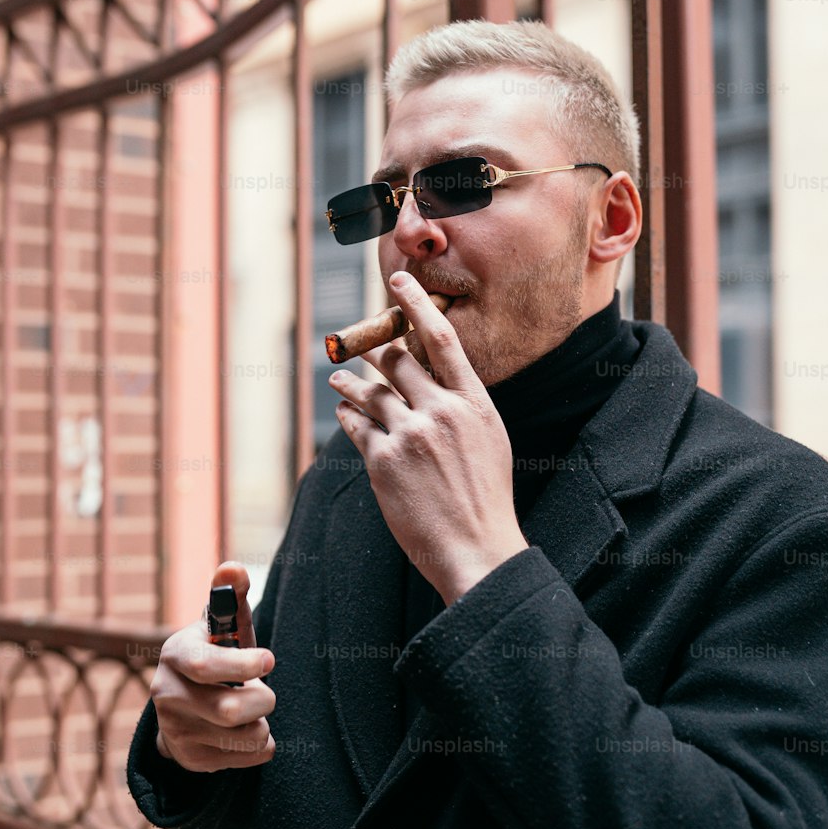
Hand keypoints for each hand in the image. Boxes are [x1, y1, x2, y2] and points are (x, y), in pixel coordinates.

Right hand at [151, 562, 276, 771]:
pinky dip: (261, 745)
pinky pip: (251, 758)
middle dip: (263, 700)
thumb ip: (229, 596)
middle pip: (232, 710)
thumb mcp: (221, 626)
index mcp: (175, 655)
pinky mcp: (192, 760)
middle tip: (262, 692)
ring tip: (252, 711)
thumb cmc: (215, 655)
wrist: (187, 708)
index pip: (206, 666)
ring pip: (246, 736)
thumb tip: (234, 569)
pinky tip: (246, 731)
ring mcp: (176, 732)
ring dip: (263, 723)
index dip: (243, 666)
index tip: (268, 661)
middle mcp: (166, 695)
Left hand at [329, 272, 527, 604]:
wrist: (476, 547)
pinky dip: (347, 416)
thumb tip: (434, 381)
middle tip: (358, 341)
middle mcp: (441, 412)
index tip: (398, 281)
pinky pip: (356, 425)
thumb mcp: (489, 441)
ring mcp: (410, 435)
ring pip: (369, 392)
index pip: (442, 339)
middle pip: (398, 361)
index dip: (416, 304)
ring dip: (350, 381)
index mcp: (474, 403)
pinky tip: (344, 412)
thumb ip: (462, 407)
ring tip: (338, 377)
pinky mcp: (382, 461)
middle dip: (374, 348)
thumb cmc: (485, 498)